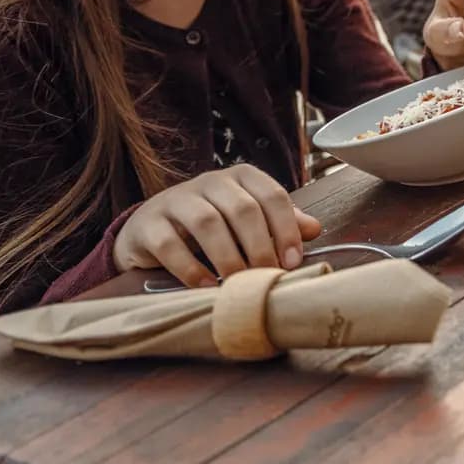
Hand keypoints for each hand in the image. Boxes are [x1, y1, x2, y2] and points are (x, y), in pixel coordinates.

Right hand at [113, 164, 320, 287]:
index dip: (287, 228)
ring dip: (228, 257)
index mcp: (241, 177)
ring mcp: (176, 199)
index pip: (272, 195)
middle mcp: (210, 181)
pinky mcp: (148, 223)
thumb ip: (279, 223)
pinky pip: (170, 244)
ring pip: (207, 222)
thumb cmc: (210, 226)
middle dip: (260, 246)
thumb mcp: (247, 221)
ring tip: (239, 284)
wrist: (150, 230)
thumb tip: (315, 229)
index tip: (293, 261)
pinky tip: (207, 286)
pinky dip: (191, 268)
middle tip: (267, 276)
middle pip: (242, 209)